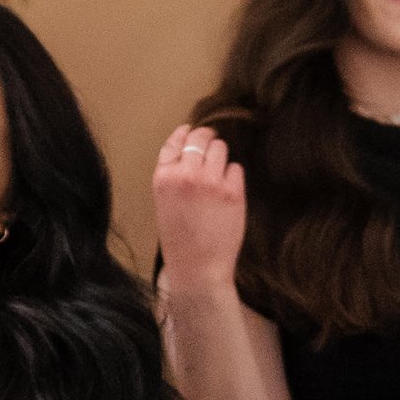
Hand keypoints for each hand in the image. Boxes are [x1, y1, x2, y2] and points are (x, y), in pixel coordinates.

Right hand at [151, 125, 247, 292]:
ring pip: (220, 148)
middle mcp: (186, 175)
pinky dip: (233, 177)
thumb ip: (173, 176)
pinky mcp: (234, 192)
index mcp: (163, 178)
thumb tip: (189, 148)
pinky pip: (236, 168)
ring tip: (217, 176)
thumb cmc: (179, 240)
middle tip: (211, 146)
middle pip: (200, 138)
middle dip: (206, 140)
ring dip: (220, 157)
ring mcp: (211, 182)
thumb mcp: (163, 203)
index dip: (185, 134)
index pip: (175, 141)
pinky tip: (227, 194)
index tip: (191, 131)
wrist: (198, 269)